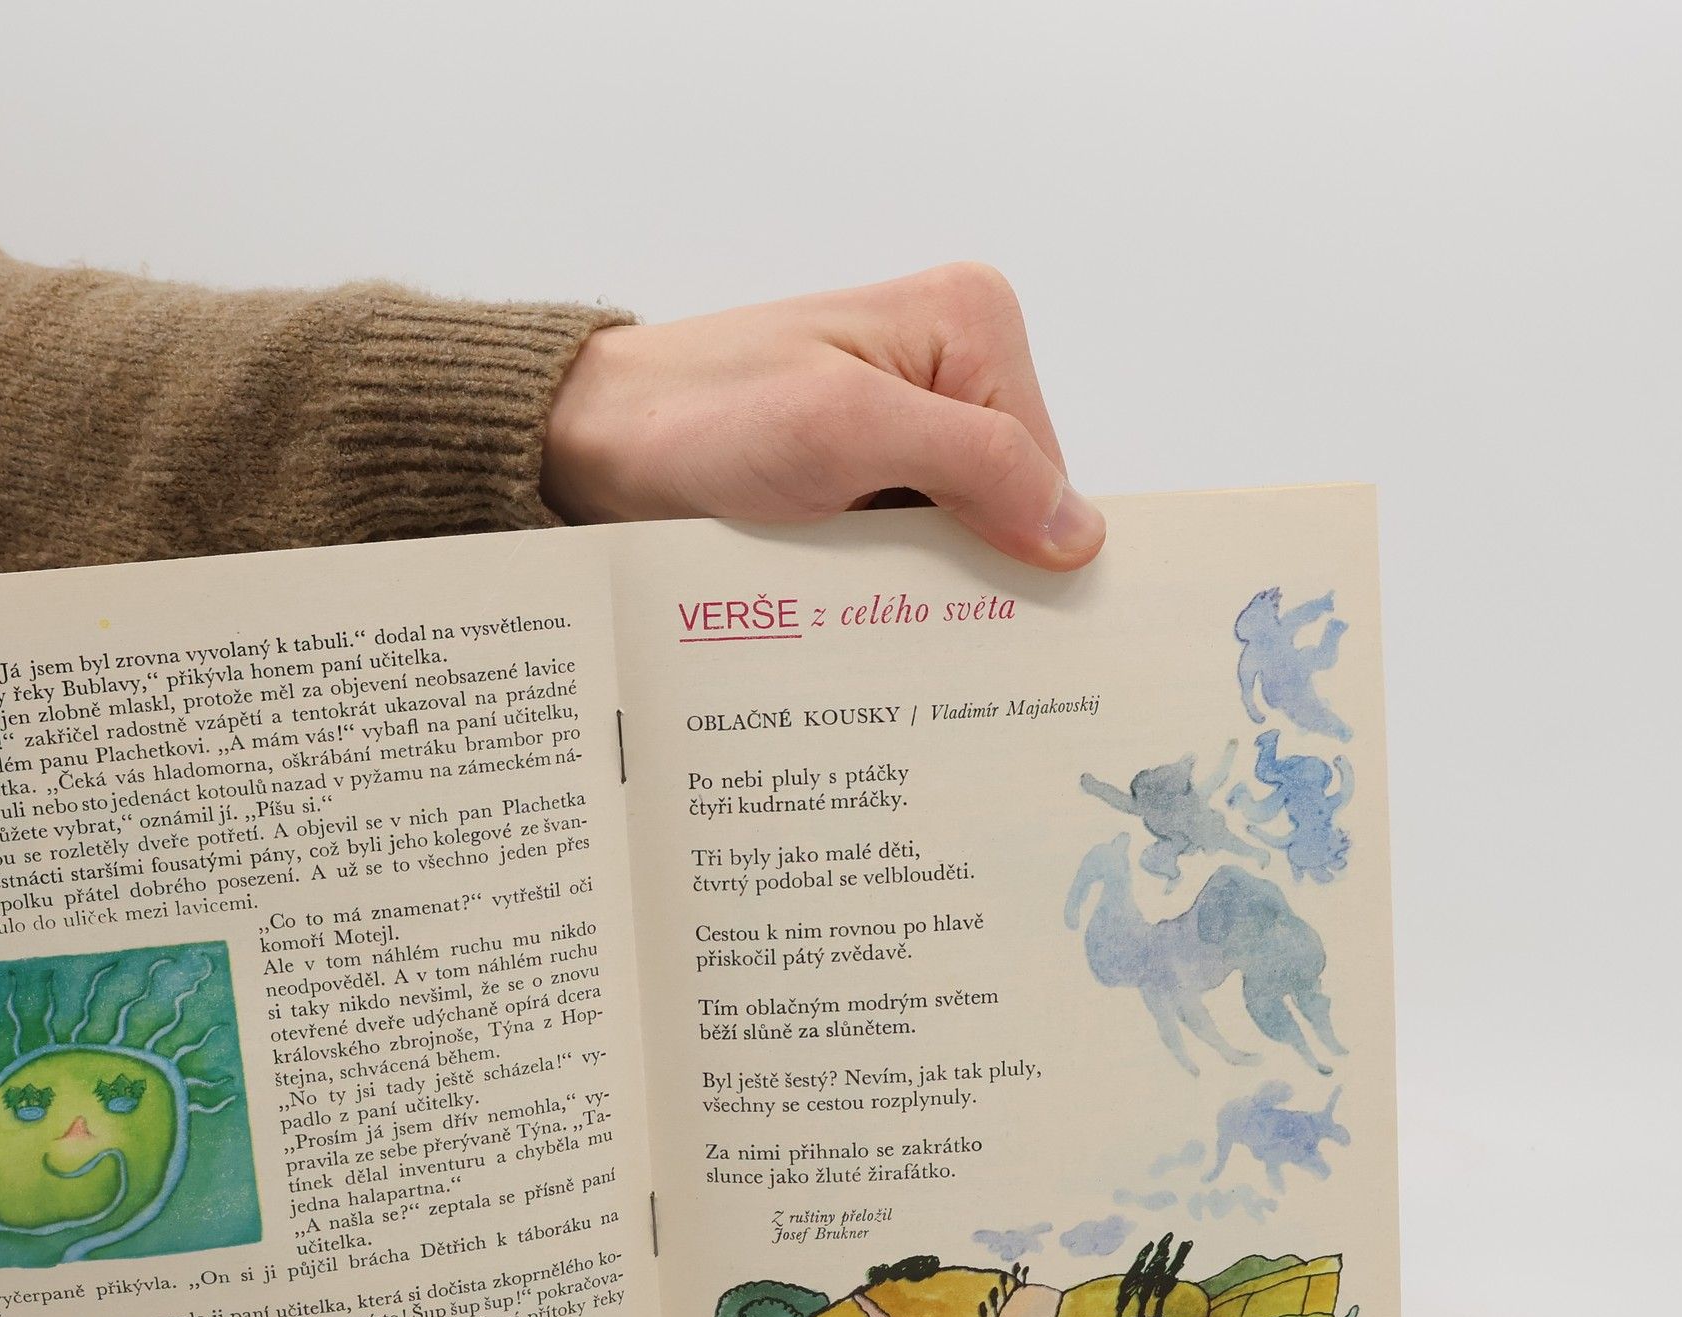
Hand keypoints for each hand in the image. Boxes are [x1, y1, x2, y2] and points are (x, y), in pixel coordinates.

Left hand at [542, 263, 1104, 569]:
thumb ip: (973, 463)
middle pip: (1013, 506)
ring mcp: (914, 425)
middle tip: (921, 626)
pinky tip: (861, 609)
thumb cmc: (704, 416)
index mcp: (972, 324)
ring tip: (877, 616)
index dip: (1020, 549)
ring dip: (928, 588)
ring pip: (968, 538)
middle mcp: (954, 365)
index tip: (990, 619)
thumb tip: (1079, 532)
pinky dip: (894, 588)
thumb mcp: (846, 430)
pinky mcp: (873, 474)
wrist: (601, 444)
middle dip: (973, 568)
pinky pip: (918, 547)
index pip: (1047, 470)